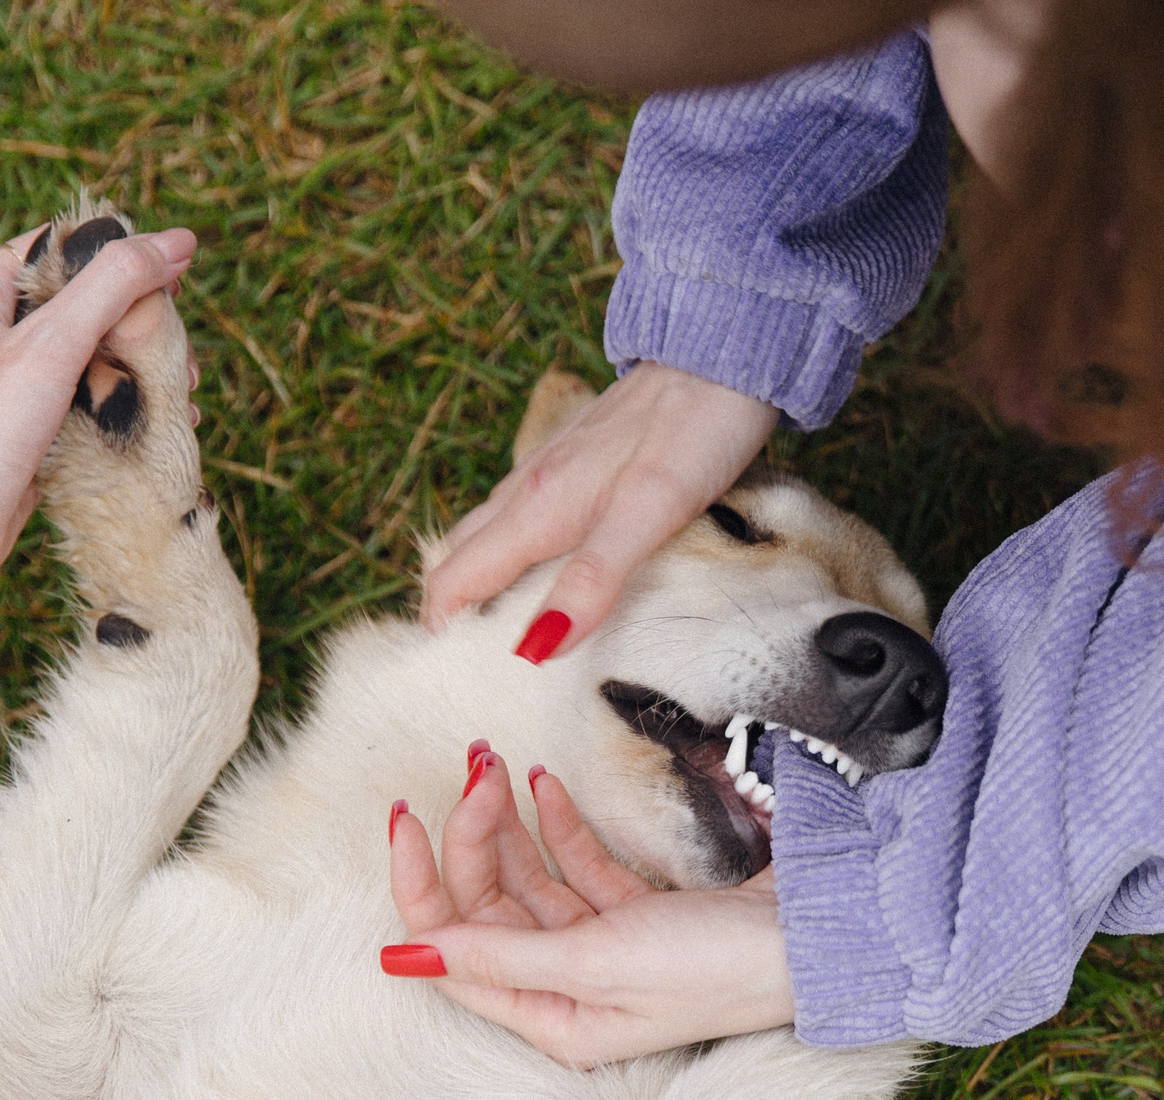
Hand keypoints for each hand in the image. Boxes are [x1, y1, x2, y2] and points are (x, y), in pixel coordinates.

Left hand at [0, 222, 199, 597]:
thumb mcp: (54, 340)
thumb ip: (115, 284)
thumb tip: (177, 242)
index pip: (63, 248)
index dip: (121, 259)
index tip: (168, 288)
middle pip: (88, 303)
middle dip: (143, 326)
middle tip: (180, 355)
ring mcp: (14, 384)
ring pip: (96, 355)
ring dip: (145, 371)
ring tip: (182, 394)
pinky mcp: (32, 430)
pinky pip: (91, 402)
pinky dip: (129, 408)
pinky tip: (163, 425)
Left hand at [381, 745, 793, 1065]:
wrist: (813, 937)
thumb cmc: (711, 967)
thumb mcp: (594, 963)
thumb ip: (496, 954)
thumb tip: (400, 956)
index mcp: (552, 1020)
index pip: (455, 951)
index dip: (422, 884)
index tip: (408, 816)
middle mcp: (571, 993)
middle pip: (489, 910)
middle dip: (472, 839)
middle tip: (479, 768)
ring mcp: (605, 952)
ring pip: (529, 884)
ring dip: (509, 826)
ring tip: (499, 764)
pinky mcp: (640, 916)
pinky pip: (577, 870)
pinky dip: (558, 828)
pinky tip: (545, 785)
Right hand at [418, 362, 777, 651]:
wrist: (723, 354)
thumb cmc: (692, 432)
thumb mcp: (646, 514)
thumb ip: (592, 579)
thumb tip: (534, 648)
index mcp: (536, 508)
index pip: (455, 579)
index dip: (440, 632)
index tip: (448, 681)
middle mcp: (531, 487)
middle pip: (463, 559)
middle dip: (454, 615)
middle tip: (468, 670)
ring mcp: (551, 470)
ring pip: (491, 534)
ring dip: (482, 584)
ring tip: (500, 635)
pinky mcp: (578, 459)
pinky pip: (524, 515)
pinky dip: (516, 553)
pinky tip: (548, 569)